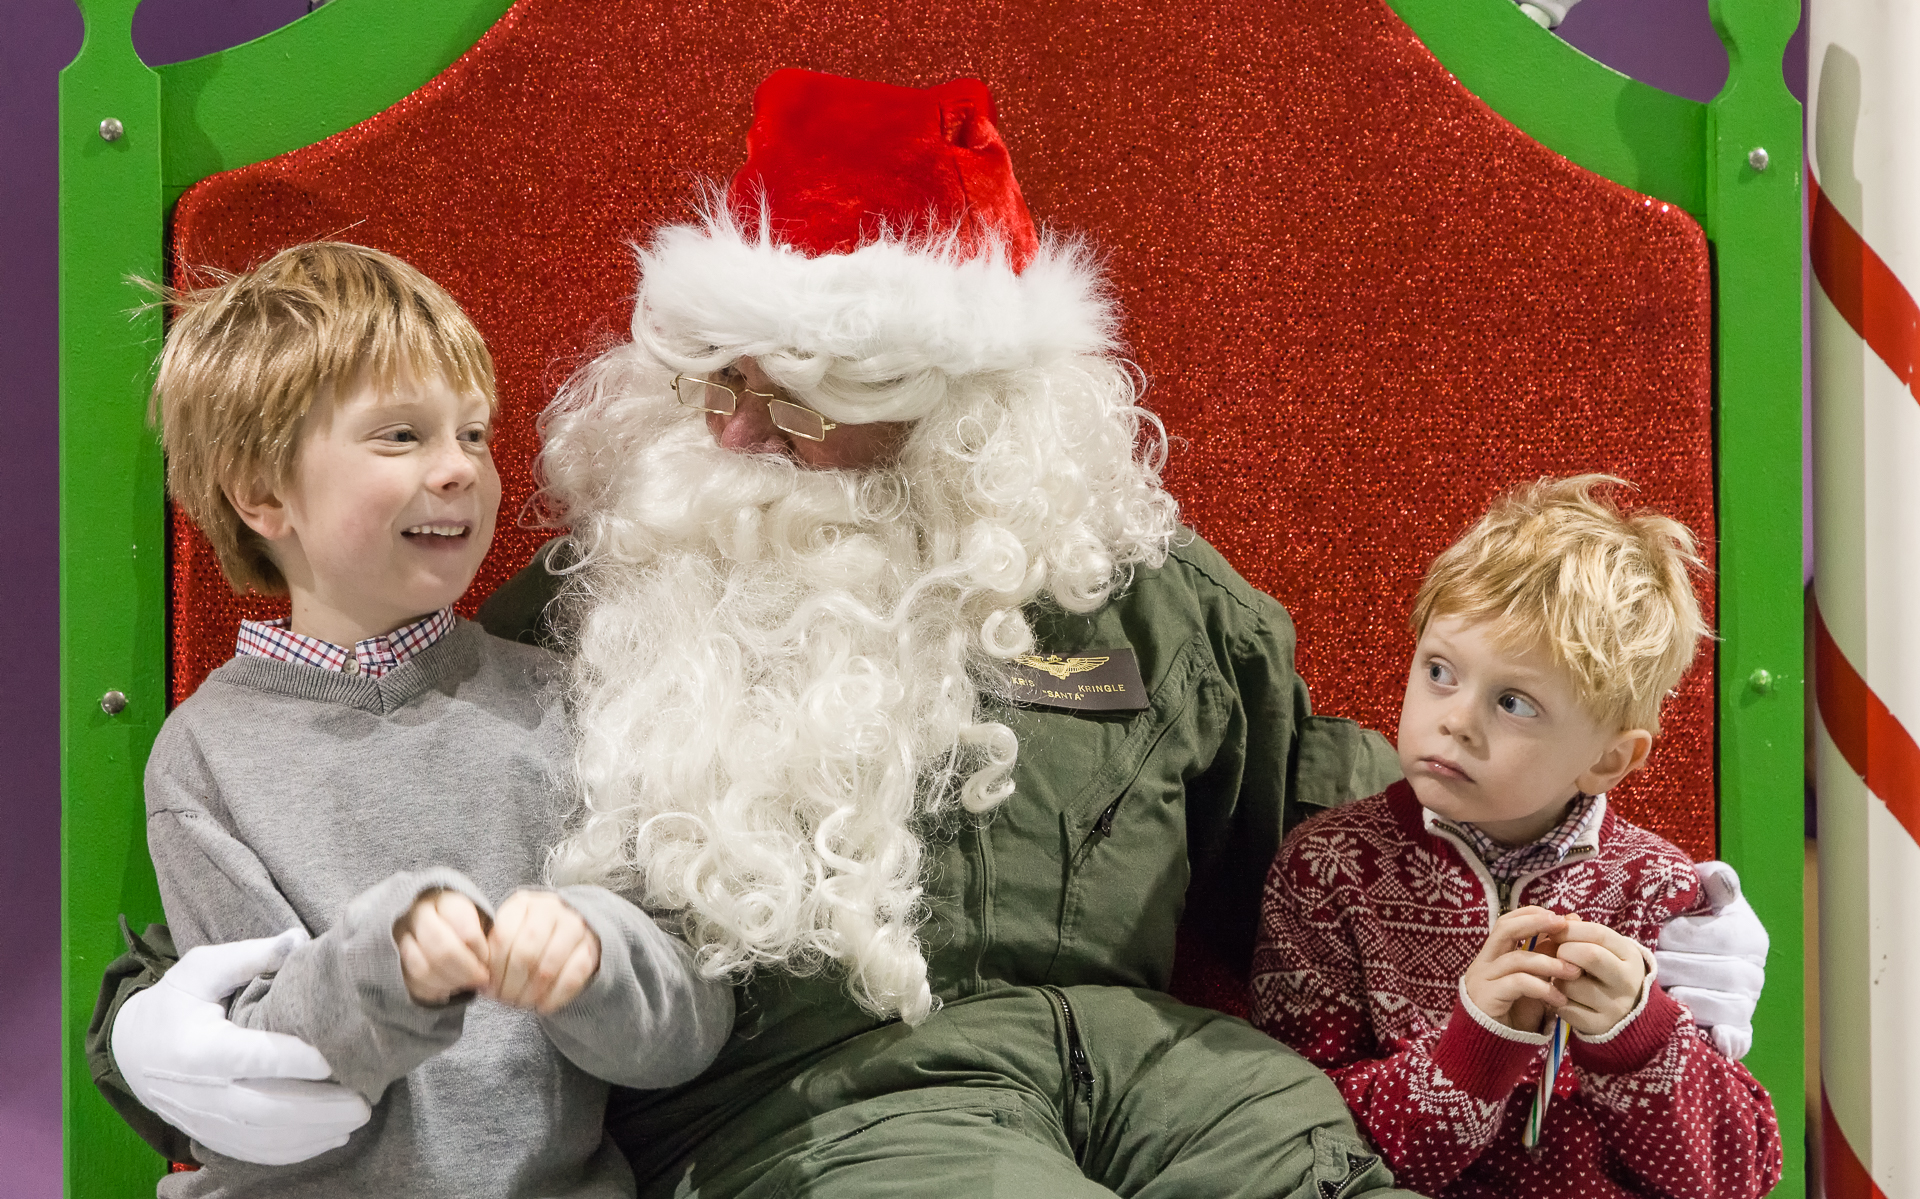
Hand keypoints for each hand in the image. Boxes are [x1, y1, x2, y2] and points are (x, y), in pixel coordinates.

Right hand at [110, 928, 371, 1163]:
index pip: (247, 1058)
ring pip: (262, 1138)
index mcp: (195, 1048)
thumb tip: (299, 939)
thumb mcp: (202, 969)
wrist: (131, 1050)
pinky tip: (333, 1138)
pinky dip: (296, 1151)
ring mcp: (204, 1120)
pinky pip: (254, 1152)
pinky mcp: (211, 1136)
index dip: (290, 1061)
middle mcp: (199, 1092)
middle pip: (262, 1109)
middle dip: (316, 1109)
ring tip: (357, 1117)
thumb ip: (251, 956)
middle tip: (364, 1100)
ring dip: (313, 1134)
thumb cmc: (176, 1002)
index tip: (331, 1059)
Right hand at [393, 889, 489, 1005]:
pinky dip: (434, 991)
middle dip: (466, 971)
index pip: (464, 929)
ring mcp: (399, 937)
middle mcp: (417, 915)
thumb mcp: (480, 920)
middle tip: (480, 979)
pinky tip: (448, 988)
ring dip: (450, 983)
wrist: (434, 925)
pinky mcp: (392, 960)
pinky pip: (412, 983)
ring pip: (423, 969)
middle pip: (441, 950)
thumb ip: (486, 936)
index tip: (488, 960)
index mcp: (445, 901)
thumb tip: (489, 962)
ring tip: (465, 984)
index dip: (479, 950)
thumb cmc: (465, 925)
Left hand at [487, 890, 600, 1013]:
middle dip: (511, 985)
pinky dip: (554, 997)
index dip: (492, 970)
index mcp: (522, 904)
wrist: (571, 930)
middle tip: (504, 1001)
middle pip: (525, 954)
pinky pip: (572, 977)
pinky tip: (542, 1006)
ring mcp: (575, 927)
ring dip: (531, 993)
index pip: (502, 938)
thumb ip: (492, 949)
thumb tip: (477, 979)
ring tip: (521, 1004)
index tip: (488, 990)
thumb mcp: (508, 932)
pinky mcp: (591, 948)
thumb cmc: (528, 936)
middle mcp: (551, 909)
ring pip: (548, 967)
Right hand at [1463, 907, 1579, 1032]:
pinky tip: (1559, 999)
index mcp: (1493, 955)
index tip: (1560, 918)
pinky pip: (1517, 984)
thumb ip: (1547, 959)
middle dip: (1535, 923)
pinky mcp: (1486, 997)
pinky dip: (1543, 988)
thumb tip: (1569, 926)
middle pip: (1505, 928)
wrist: (1490, 1051)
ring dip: (1550, 963)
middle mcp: (1484, 962)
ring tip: (1574, 972)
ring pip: (1517, 958)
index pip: (1508, 922)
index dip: (1532, 915)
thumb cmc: (1515, 1015)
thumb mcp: (1535, 983)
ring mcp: (1482, 978)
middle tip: (1563, 926)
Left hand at [1552, 915, 1648, 1036]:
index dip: (1570, 929)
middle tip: (1556, 954)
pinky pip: (1564, 1007)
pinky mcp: (1598, 1025)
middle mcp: (1627, 981)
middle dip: (1563, 950)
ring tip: (1558, 976)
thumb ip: (1582, 933)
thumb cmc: (1606, 971)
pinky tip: (1558, 995)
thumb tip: (1560, 923)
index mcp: (1630, 956)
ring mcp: (1614, 1006)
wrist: (1627, 1013)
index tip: (1555, 931)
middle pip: (1588, 955)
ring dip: (1555, 977)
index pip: (1598, 933)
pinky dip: (1553, 998)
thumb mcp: (1605, 949)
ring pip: (1570, 984)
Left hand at [1654, 860, 1766, 1058]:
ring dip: (1682, 998)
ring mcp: (1746, 1002)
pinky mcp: (1737, 1026)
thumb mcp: (1704, 892)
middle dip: (1671, 967)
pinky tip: (1714, 1038)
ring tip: (1652, 990)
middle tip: (1641, 964)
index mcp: (1748, 936)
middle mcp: (1753, 972)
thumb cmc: (1694, 916)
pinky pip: (1737, 1037)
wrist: (1696, 948)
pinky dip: (1728, 1039)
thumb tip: (1720, 880)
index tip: (1653, 933)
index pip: (1714, 938)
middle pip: (1710, 973)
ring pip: (1716, 1005)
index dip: (1679, 936)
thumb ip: (1713, 880)